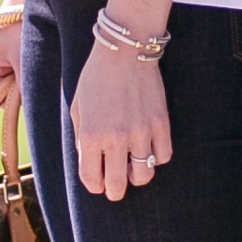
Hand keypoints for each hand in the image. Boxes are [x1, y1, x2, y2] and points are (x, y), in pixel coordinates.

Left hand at [71, 40, 172, 201]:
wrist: (125, 51)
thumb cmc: (96, 78)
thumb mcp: (78, 107)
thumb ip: (81, 138)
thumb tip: (91, 163)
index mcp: (90, 134)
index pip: (91, 179)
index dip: (93, 186)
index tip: (97, 183)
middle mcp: (115, 137)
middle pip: (117, 185)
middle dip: (114, 191)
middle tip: (114, 187)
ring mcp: (141, 131)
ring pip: (143, 176)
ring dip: (136, 177)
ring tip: (132, 168)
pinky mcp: (161, 123)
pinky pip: (163, 155)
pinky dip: (156, 158)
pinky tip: (149, 149)